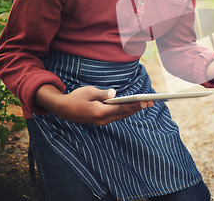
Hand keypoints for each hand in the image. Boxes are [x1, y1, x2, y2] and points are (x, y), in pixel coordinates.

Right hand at [35, 85, 153, 124]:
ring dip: (133, 110)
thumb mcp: (89, 92)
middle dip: (137, 108)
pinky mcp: (100, 121)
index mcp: (100, 112)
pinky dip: (125, 112)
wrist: (62, 109)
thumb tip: (115, 93)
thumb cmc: (76, 98)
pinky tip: (133, 107)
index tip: (145, 102)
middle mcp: (102, 120)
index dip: (134, 105)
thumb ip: (103, 94)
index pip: (121, 109)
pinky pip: (116, 116)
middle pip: (124, 114)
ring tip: (145, 104)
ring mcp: (101, 122)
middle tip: (151, 103)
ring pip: (121, 116)